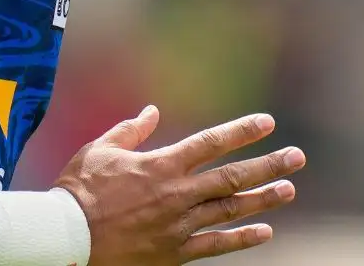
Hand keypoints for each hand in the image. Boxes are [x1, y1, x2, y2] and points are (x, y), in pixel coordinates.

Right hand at [53, 105, 305, 263]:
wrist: (67, 239)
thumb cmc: (78, 191)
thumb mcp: (100, 150)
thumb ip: (130, 130)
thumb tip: (151, 111)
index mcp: (161, 165)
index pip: (210, 143)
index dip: (241, 132)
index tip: (268, 123)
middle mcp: (177, 193)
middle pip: (232, 177)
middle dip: (268, 165)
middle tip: (297, 158)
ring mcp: (179, 225)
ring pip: (230, 210)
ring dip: (262, 199)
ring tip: (288, 190)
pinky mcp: (175, 252)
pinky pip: (216, 244)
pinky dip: (242, 238)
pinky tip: (264, 232)